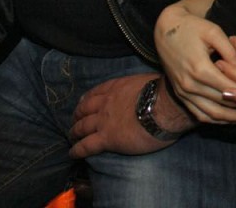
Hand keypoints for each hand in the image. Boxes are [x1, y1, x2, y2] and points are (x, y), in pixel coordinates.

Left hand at [69, 74, 186, 157]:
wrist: (163, 107)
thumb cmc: (162, 93)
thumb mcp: (147, 82)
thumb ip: (138, 88)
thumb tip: (145, 92)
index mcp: (116, 88)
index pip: (95, 93)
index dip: (86, 100)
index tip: (83, 104)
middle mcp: (105, 103)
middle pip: (84, 110)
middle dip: (77, 116)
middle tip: (75, 122)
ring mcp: (103, 121)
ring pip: (81, 127)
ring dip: (74, 132)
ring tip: (72, 137)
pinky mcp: (106, 138)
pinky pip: (86, 145)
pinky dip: (77, 150)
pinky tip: (73, 154)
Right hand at [154, 3, 235, 123]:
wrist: (165, 29)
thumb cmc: (192, 27)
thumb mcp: (214, 33)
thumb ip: (231, 52)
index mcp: (200, 69)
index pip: (231, 88)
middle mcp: (190, 85)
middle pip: (223, 104)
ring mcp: (184, 93)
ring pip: (212, 115)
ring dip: (233, 119)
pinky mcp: (181, 95)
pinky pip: (200, 115)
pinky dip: (217, 120)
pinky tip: (233, 119)